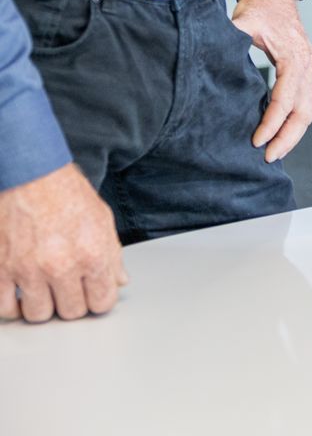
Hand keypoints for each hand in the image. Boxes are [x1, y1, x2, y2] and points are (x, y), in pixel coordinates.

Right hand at [0, 163, 126, 322]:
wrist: (32, 176)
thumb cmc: (67, 194)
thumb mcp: (102, 220)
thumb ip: (113, 255)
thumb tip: (119, 281)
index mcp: (92, 254)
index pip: (102, 303)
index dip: (99, 300)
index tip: (93, 294)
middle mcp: (61, 266)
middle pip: (71, 312)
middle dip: (72, 302)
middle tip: (69, 288)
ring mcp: (28, 270)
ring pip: (39, 315)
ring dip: (43, 306)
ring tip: (45, 290)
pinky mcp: (1, 269)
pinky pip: (5, 308)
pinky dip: (13, 306)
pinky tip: (20, 294)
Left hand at [231, 0, 311, 161]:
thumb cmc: (258, 7)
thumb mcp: (242, 23)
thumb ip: (229, 43)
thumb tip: (208, 63)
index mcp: (292, 55)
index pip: (285, 96)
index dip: (272, 121)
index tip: (257, 140)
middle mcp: (306, 64)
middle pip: (304, 109)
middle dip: (288, 136)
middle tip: (269, 156)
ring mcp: (309, 67)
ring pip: (309, 109)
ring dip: (294, 133)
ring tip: (276, 151)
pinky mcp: (305, 70)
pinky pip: (306, 101)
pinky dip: (296, 121)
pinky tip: (281, 133)